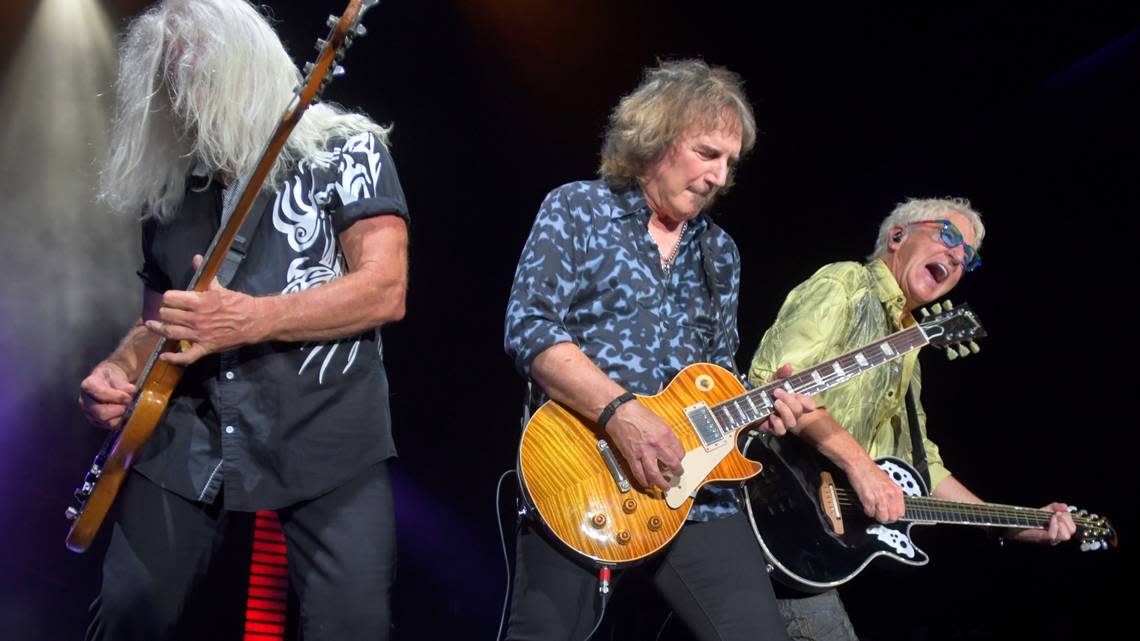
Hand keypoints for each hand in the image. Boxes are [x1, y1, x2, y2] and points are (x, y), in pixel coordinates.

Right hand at [78, 361, 135, 429]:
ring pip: (106, 422)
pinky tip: (124, 413)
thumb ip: (123, 383)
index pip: (99, 393)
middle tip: (129, 403)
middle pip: (102, 413)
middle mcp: (84, 401)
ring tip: (127, 407)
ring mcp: (89, 413)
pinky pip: (110, 426)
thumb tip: (131, 390)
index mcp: (88, 385)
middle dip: (119, 409)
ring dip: (121, 416)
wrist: (109, 382)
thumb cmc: (112, 377)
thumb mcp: (117, 374)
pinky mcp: (96, 421)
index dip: (116, 396)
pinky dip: (120, 421)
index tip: (127, 396)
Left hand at [145, 255, 265, 365]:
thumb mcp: (220, 288)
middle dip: (164, 312)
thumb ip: (205, 276)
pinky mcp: (205, 348)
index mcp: (198, 302)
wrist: (255, 321)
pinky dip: (173, 358)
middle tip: (166, 311)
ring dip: (159, 329)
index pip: (170, 298)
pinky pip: (186, 357)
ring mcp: (199, 335)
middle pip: (167, 315)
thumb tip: (196, 258)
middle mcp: (195, 319)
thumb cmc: (239, 303)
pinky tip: (164, 356)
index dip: (168, 297)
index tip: (171, 299)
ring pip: (170, 332)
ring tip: (152, 325)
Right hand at [604, 399, 684, 490]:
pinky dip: (644, 482)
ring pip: (656, 475)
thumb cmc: (638, 414)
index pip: (680, 452)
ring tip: (664, 487)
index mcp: (665, 435)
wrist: (619, 413)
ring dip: (662, 484)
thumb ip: (666, 436)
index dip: (680, 458)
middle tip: (676, 475)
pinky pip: (639, 474)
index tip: (678, 460)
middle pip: (672, 465)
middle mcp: (657, 445)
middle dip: (677, 472)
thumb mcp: (659, 422)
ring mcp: (644, 453)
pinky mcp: (631, 457)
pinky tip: (648, 484)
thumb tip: (671, 447)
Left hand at [758, 364, 816, 435]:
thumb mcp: (774, 382)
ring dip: (784, 411)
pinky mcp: (775, 430)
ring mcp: (784, 423)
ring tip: (775, 403)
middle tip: (777, 392)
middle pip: (798, 410)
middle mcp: (792, 414)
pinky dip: (777, 423)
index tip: (798, 394)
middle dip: (789, 400)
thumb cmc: (767, 394)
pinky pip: (781, 431)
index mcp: (796, 402)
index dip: (807, 401)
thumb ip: (781, 374)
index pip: (809, 405)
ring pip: (791, 422)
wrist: (752, 407)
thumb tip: (788, 366)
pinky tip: (771, 416)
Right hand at [846, 457, 904, 522]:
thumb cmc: (871, 472)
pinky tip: (866, 505)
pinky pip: (870, 513)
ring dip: (876, 515)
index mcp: (896, 491)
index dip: (893, 515)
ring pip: (882, 518)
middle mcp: (890, 495)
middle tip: (880, 514)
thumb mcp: (888, 482)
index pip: (901, 513)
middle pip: (892, 517)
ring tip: (872, 509)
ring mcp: (880, 497)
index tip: (889, 514)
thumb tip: (893, 507)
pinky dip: (867, 511)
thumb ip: (892, 495)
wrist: (859, 464)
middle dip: (885, 518)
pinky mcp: (868, 499)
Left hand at [1006, 502, 1076, 544]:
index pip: (1073, 527)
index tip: (1059, 512)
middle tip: (1056, 514)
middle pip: (1072, 531)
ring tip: (1052, 517)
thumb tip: (1065, 506)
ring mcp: (1051, 540)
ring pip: (1066, 536)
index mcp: (1060, 530)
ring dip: (1061, 523)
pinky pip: (1053, 536)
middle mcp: (1057, 536)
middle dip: (1066, 520)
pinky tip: (1049, 520)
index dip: (1069, 518)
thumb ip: (1054, 507)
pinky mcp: (1043, 539)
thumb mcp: (1044, 511)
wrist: (1016, 524)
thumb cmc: (1030, 518)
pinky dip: (1053, 526)